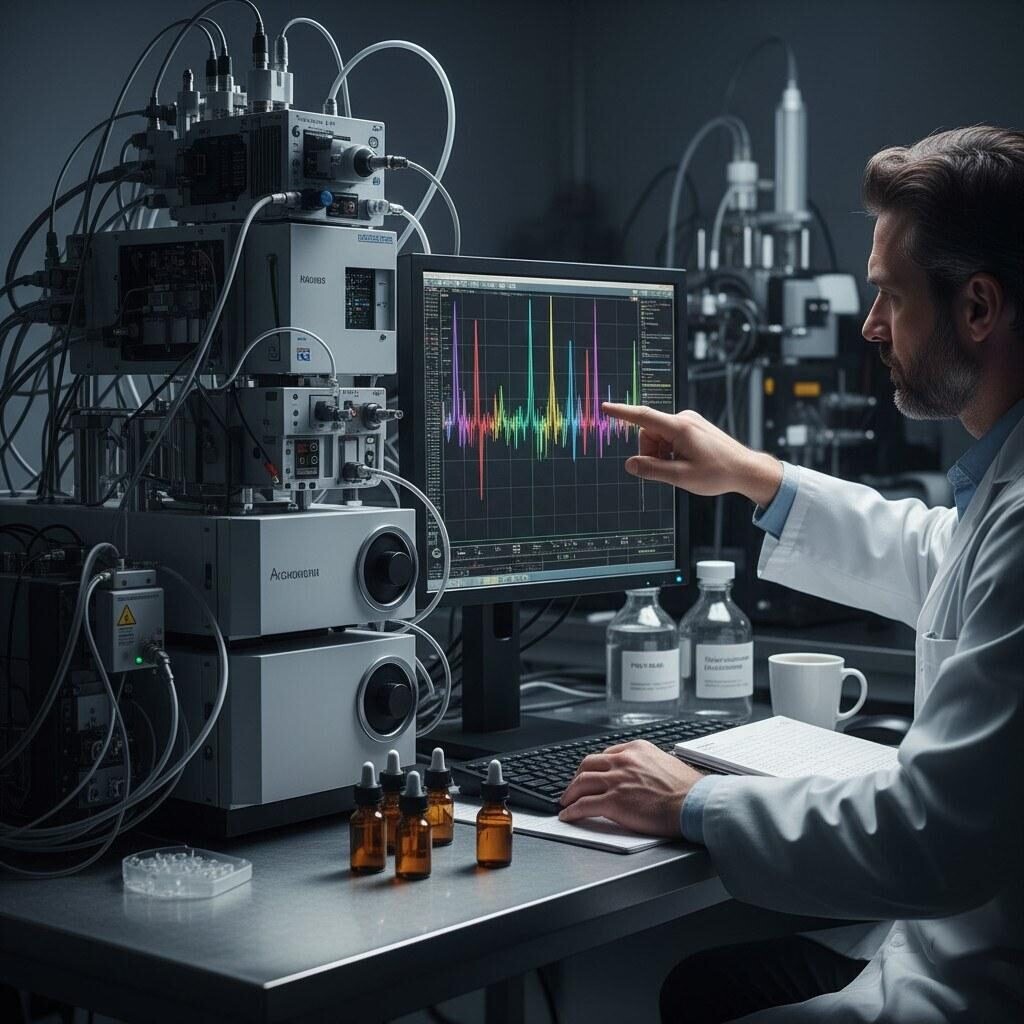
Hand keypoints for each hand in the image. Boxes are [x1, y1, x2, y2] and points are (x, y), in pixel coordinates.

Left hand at [558, 739, 705, 836]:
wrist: (695, 803)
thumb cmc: (688, 790)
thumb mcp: (666, 763)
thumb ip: (648, 765)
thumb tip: (643, 775)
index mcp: (637, 749)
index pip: (606, 754)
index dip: (595, 766)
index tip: (591, 773)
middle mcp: (624, 761)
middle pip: (588, 765)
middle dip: (578, 777)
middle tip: (574, 787)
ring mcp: (617, 780)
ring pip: (581, 783)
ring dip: (570, 793)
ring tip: (566, 802)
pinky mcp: (613, 801)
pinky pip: (583, 805)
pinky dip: (572, 810)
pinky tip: (568, 815)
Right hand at [602, 403, 782, 506]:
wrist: (745, 469)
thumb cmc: (718, 473)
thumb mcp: (681, 477)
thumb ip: (652, 470)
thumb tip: (630, 464)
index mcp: (679, 428)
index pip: (643, 417)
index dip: (622, 413)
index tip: (605, 407)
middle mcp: (684, 419)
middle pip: (649, 433)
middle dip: (651, 453)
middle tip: (669, 471)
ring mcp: (689, 422)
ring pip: (659, 437)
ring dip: (662, 454)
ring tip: (682, 468)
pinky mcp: (693, 427)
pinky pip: (670, 437)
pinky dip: (671, 451)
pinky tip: (687, 463)